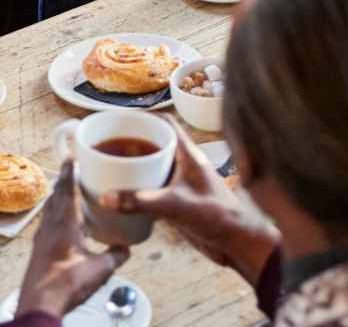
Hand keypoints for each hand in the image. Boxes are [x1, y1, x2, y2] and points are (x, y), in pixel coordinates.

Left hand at [15, 159, 128, 318]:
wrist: (40, 307)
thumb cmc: (67, 284)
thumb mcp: (99, 268)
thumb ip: (116, 254)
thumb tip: (128, 247)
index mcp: (64, 224)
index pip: (65, 190)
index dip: (69, 172)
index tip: (72, 156)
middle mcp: (49, 228)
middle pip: (54, 197)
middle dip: (63, 182)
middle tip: (73, 169)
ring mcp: (41, 240)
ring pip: (48, 211)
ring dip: (57, 197)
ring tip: (68, 190)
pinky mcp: (38, 252)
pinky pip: (46, 224)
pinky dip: (54, 214)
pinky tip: (62, 221)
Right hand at [101, 118, 278, 285]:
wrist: (234, 240)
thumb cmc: (217, 215)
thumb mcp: (176, 205)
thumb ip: (142, 201)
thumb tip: (106, 196)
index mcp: (189, 155)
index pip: (167, 125)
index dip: (145, 118)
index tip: (119, 118)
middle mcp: (184, 165)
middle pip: (156, 145)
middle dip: (132, 144)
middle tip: (103, 147)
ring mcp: (180, 183)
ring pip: (153, 167)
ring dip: (133, 167)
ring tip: (105, 169)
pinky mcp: (176, 201)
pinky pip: (152, 188)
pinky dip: (137, 188)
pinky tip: (119, 197)